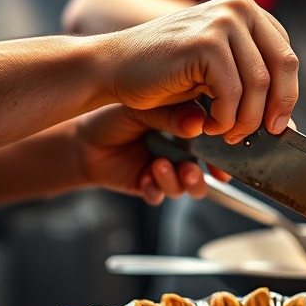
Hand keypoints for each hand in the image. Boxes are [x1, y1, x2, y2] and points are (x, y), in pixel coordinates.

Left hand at [73, 102, 210, 204]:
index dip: (220, 150)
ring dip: (177, 181)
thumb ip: (170, 116)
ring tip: (159, 167)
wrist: (84, 142)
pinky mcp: (150, 187)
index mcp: (185, 129)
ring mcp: (167, 171)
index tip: (220, 153)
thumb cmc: (114, 119)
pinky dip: (155, 189)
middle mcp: (180, 152)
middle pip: (205, 170)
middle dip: (200, 174)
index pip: (212, 141)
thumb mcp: (142, 111)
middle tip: (190, 170)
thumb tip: (199, 122)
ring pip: (185, 187)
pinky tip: (144, 178)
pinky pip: (160, 195)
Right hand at [98, 0, 297, 142]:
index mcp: (245, 9)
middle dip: (275, 109)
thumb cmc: (162, 74)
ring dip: (245, 120)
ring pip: (259, 85)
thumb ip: (249, 85)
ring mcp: (223, 21)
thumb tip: (287, 126)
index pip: (285, 55)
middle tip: (260, 135)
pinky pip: (233, 93)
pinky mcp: (206, 43)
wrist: (111, 66)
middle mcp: (239, 7)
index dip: (285, 93)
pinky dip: (225, 119)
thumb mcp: (216, 73)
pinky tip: (207, 124)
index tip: (275, 123)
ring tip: (224, 133)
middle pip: (283, 66)